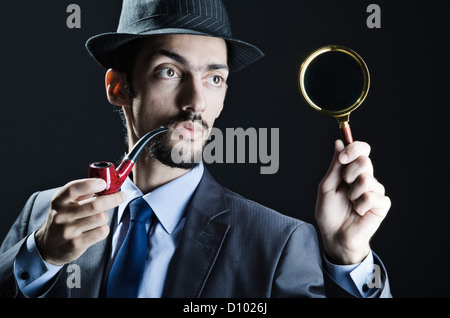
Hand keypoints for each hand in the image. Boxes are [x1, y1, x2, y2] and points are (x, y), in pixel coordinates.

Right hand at [35, 179, 125, 265]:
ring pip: (100, 218)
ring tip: (99, 218)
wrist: (48, 247)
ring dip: (105, 216)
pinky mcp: (76, 244)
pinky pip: (101, 232)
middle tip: (121, 196)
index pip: (72, 189)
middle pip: (94, 205)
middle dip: (113, 199)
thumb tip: (106, 183)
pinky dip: (104, 229)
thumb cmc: (64, 220)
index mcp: (59, 201)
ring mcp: (68, 231)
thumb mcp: (66, 203)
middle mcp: (62, 215)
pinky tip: (96, 229)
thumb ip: (83, 193)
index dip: (89, 184)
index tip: (103, 183)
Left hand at [315, 140, 390, 264]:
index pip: (361, 150)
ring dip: (353, 193)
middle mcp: (366, 178)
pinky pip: (372, 197)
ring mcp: (375, 190)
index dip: (354, 149)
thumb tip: (339, 143)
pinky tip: (358, 212)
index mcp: (352, 171)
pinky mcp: (382, 204)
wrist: (335, 235)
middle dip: (349, 173)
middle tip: (344, 185)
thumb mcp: (326, 186)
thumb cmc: (329, 212)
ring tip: (350, 202)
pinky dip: (360, 205)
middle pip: (365, 161)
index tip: (342, 158)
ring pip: (367, 180)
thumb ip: (335, 166)